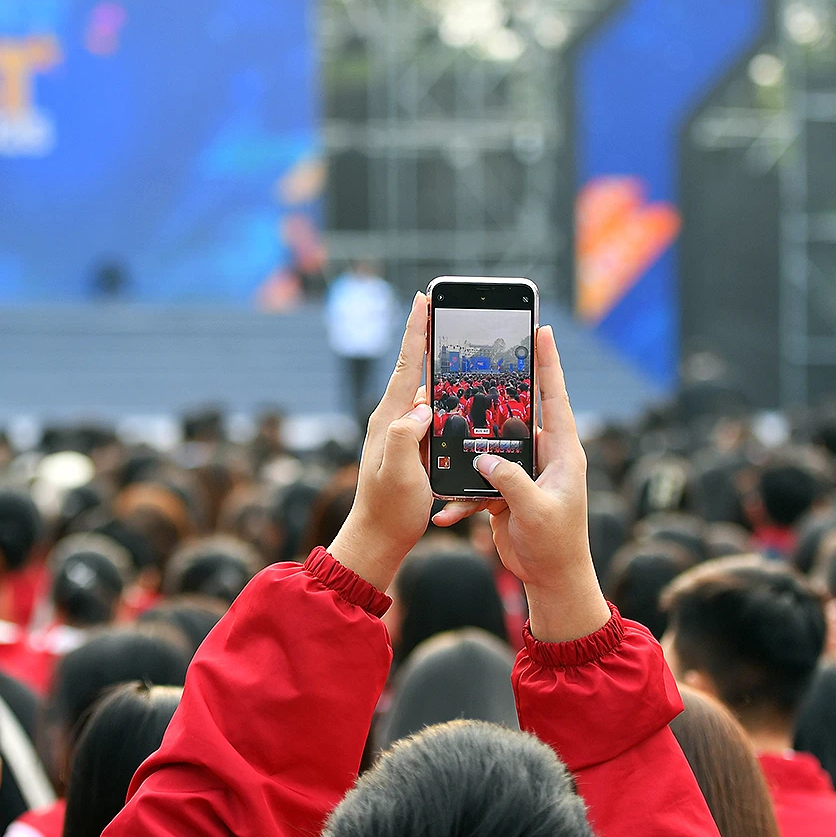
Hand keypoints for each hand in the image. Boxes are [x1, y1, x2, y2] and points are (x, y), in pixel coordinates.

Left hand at [327, 292, 435, 590]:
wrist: (378, 538)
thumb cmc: (389, 510)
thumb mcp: (398, 475)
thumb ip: (404, 437)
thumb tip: (421, 407)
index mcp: (390, 420)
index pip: (406, 366)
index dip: (415, 331)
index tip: (422, 298)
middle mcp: (393, 419)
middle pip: (415, 369)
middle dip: (428, 337)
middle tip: (444, 308)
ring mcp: (402, 432)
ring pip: (425, 390)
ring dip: (439, 366)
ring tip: (456, 341)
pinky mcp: (411, 446)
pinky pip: (431, 413)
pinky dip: (443, 396)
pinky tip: (456, 391)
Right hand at [431, 326, 605, 640]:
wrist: (551, 579)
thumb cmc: (556, 545)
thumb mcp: (537, 511)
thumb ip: (511, 481)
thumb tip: (485, 458)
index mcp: (563, 452)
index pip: (555, 398)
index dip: (548, 363)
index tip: (541, 330)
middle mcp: (545, 456)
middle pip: (517, 416)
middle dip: (494, 399)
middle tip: (473, 370)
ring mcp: (525, 473)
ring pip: (490, 451)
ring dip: (467, 456)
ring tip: (444, 449)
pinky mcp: (507, 491)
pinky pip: (479, 484)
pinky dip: (462, 497)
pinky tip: (444, 510)